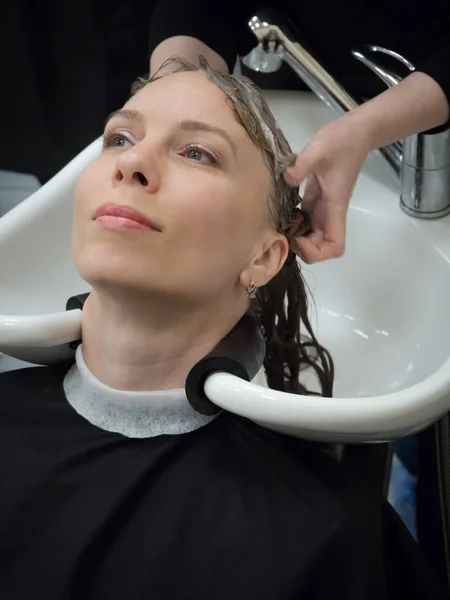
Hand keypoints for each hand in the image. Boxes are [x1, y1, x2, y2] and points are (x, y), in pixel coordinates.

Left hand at [284, 114, 372, 262]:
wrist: (355, 132)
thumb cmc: (341, 142)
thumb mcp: (318, 150)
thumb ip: (302, 165)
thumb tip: (287, 177)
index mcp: (334, 208)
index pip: (335, 246)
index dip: (317, 251)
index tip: (299, 237)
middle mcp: (330, 213)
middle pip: (322, 247)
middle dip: (303, 248)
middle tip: (283, 233)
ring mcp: (323, 207)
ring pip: (312, 236)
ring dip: (297, 237)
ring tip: (279, 225)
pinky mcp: (317, 199)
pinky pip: (305, 220)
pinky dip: (294, 223)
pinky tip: (280, 212)